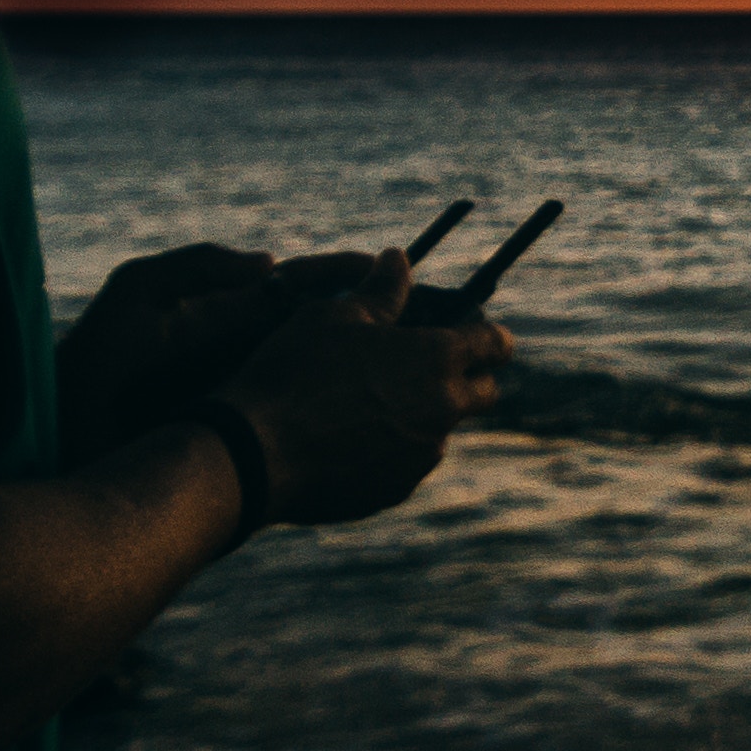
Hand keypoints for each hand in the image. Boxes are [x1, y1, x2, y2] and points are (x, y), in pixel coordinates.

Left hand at [59, 244, 406, 465]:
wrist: (63, 443)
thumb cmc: (95, 364)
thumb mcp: (139, 292)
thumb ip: (199, 265)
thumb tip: (270, 263)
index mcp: (224, 312)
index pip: (299, 286)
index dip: (342, 276)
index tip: (387, 268)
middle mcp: (245, 352)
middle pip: (324, 330)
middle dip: (372, 320)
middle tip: (429, 318)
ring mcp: (250, 395)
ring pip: (322, 375)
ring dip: (367, 368)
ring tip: (418, 362)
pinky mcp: (248, 433)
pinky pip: (304, 417)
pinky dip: (342, 412)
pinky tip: (376, 414)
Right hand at [212, 301, 510, 526]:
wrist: (255, 454)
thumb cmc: (295, 372)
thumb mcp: (335, 316)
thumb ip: (380, 291)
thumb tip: (400, 259)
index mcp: (436, 360)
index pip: (496, 344)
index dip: (489, 335)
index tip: (472, 332)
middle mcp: (442, 412)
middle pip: (483, 393)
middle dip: (465, 377)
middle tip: (420, 365)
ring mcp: (420, 458)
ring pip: (441, 430)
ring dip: (423, 415)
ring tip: (369, 402)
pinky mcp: (394, 491)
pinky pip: (407, 463)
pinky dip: (391, 449)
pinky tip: (347, 438)